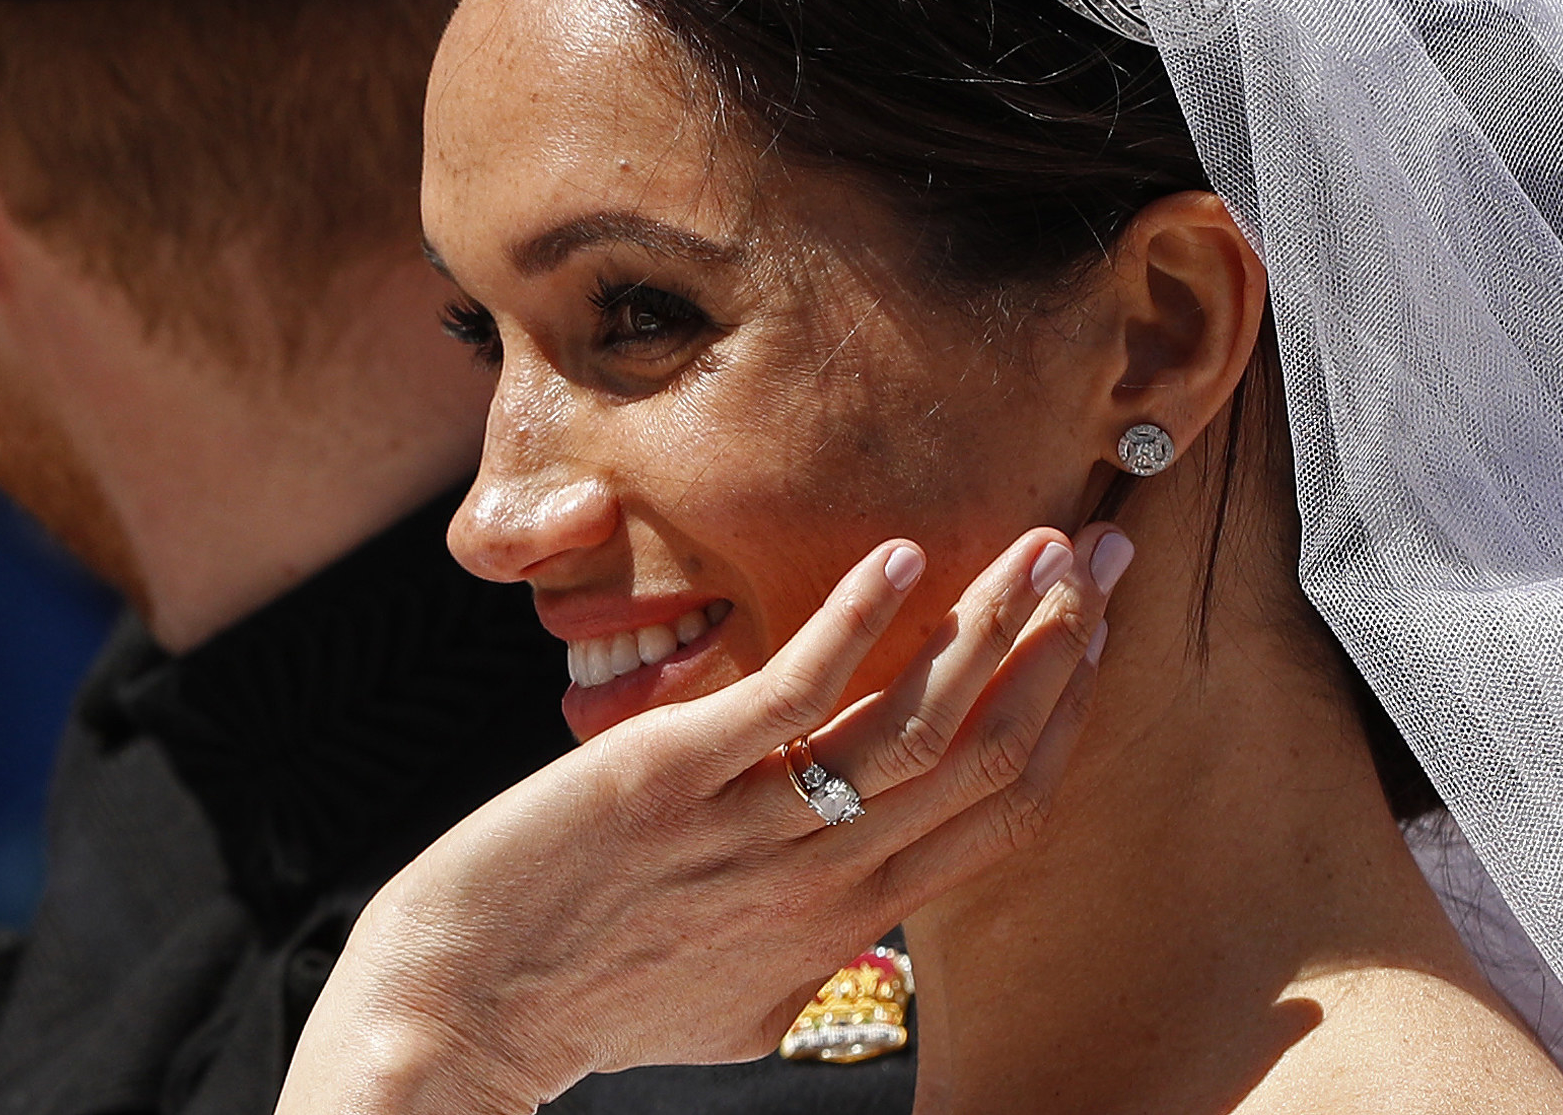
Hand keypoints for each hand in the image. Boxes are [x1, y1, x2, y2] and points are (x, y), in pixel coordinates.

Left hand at [276, 523, 1130, 1114]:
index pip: (1001, 814)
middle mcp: (826, 881)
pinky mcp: (672, 779)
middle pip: (987, 756)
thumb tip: (863, 908)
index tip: (1096, 634)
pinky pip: (793, 695)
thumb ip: (812, 941)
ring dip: (990, 625)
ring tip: (1042, 543)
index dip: (1063, 716)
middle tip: (1109, 556)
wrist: (453, 1019)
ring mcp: (753, 830)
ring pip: (916, 725)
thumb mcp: (736, 993)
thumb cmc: (591, 997)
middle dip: (1061, 647)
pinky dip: (858, 622)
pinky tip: (902, 555)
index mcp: (847, 922)